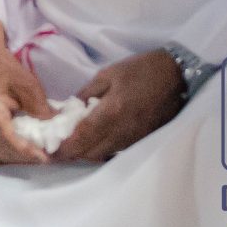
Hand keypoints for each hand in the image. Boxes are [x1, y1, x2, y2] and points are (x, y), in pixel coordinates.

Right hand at [0, 15, 49, 164]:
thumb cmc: (0, 66)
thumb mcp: (26, 82)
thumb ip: (40, 107)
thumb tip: (56, 130)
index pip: (7, 140)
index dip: (27, 152)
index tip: (46, 158)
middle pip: (1, 152)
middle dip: (24, 158)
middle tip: (46, 157)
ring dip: (15, 158)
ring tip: (34, 154)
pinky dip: (4, 153)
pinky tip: (19, 149)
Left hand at [54, 48, 184, 162]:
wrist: (176, 76)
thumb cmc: (139, 71)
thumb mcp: (106, 75)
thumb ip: (85, 94)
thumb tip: (66, 111)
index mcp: (111, 112)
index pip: (82, 138)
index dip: (65, 148)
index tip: (50, 152)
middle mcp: (123, 131)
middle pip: (91, 152)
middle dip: (72, 153)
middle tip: (57, 147)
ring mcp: (135, 139)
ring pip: (104, 155)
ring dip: (87, 153)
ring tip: (73, 144)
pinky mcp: (143, 141)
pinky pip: (117, 152)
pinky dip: (103, 151)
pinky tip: (95, 142)